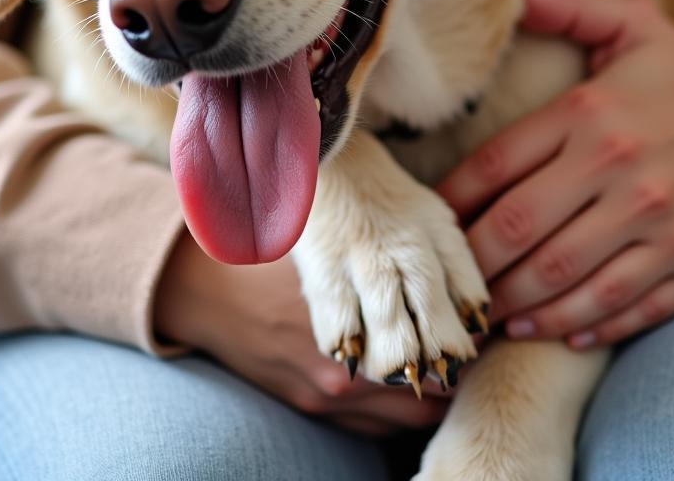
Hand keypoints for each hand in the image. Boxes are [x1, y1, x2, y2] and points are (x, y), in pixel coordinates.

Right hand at [155, 232, 448, 434]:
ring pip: (401, 413)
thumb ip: (383, 263)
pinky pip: (369, 425)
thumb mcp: (332, 248)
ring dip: (421, 395)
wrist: (205, 288)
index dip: (455, 340)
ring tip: (434, 370)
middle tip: (458, 352)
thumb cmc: (277, 254)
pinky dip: (388, 410)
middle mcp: (349, 365)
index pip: (433, 347)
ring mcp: (328, 391)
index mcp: (360, 315)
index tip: (469, 328)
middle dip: (445, 374)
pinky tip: (397, 386)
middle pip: (425, 391)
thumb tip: (435, 269)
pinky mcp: (309, 403)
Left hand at [438, 0, 673, 348]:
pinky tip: (545, 330)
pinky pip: (624, 308)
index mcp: (593, 114)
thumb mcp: (635, 25)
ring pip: (564, 279)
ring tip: (485, 312)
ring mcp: (660, 227)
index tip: (429, 218)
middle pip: (519, 229)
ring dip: (514, 303)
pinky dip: (579, 326)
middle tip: (451, 275)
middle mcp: (622, 173)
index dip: (452, 199)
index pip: (497, 164)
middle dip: (473, 260)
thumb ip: (571, 6)